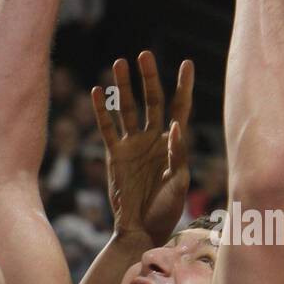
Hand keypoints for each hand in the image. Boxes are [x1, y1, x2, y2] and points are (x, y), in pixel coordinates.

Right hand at [91, 51, 193, 245]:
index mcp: (174, 143)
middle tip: (144, 54)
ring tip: (119, 63)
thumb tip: (175, 127)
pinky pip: (107, 128)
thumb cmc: (167, 208)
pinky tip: (97, 91)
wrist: (143, 229)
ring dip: (123, 87)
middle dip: (148, 78)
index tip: (187, 63)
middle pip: (152, 101)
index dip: (183, 86)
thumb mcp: (178, 182)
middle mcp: (153, 139)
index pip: (180, 108)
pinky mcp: (115, 154)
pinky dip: (102, 110)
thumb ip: (178, 155)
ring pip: (128, 109)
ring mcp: (133, 145)